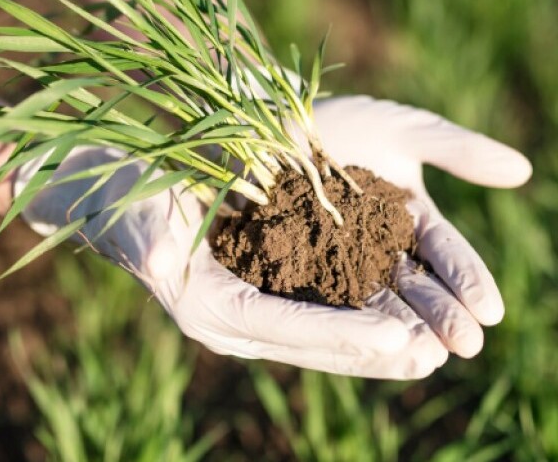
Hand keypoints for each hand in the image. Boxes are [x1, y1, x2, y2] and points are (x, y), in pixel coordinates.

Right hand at [18, 146, 451, 378]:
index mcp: (212, 308)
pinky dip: (365, 320)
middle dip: (376, 351)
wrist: (119, 205)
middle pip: (319, 344)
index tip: (397, 335)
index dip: (342, 333)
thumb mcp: (136, 212)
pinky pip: (325, 316)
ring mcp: (257, 313)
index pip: (288, 326)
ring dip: (380, 345)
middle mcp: (239, 324)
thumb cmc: (128, 201)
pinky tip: (409, 318)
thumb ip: (148, 236)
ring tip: (439, 349)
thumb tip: (159, 259)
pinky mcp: (270, 296)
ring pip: (329, 337)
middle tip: (436, 355)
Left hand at [310, 96, 531, 356]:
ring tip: (428, 357)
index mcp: (407, 218)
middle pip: (415, 288)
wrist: (265, 117)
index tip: (491, 310)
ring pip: (375, 303)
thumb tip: (524, 171)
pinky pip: (323, 301)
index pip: (445, 254)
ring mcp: (335, 264)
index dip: (468, 280)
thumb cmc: (339, 121)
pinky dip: (347, 324)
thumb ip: (458, 150)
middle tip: (468, 346)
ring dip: (403, 332)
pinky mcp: (294, 274)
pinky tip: (367, 346)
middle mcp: (376, 250)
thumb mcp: (401, 130)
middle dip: (443, 316)